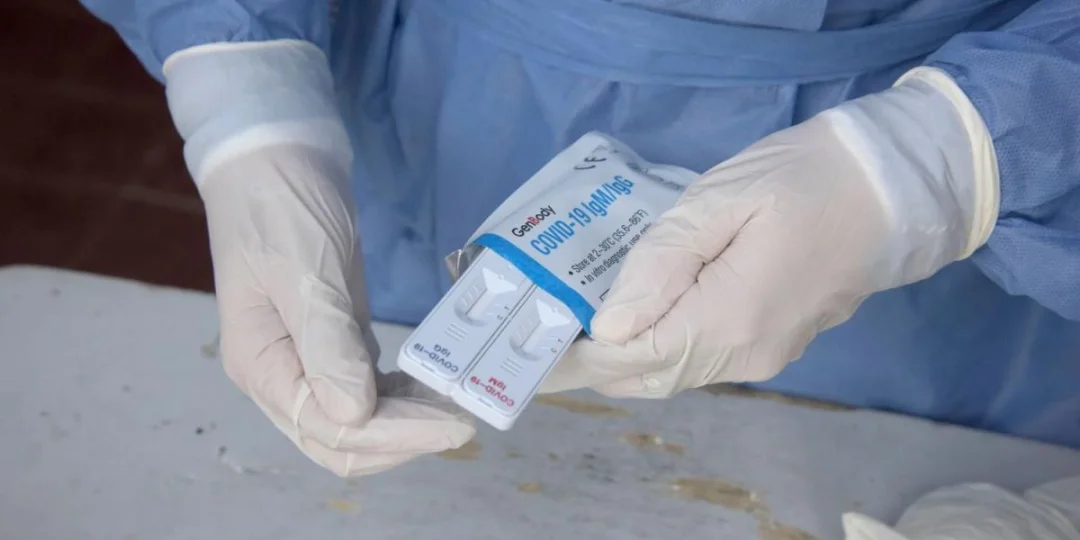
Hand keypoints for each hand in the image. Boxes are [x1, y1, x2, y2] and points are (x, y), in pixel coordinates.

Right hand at [200, 145, 474, 475]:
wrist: (276, 156)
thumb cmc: (282, 208)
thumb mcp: (305, 274)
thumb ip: (327, 346)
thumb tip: (355, 415)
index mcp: (261, 366)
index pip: (330, 429)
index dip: (394, 436)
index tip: (452, 425)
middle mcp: (279, 374)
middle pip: (339, 438)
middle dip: (402, 439)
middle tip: (462, 422)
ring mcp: (304, 358)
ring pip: (354, 420)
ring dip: (404, 424)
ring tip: (455, 408)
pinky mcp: (331, 338)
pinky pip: (364, 388)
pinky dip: (398, 398)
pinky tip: (431, 388)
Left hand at [542, 69, 997, 397]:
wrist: (892, 189)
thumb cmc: (803, 178)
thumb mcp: (720, 201)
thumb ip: (661, 266)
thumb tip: (609, 328)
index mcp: (728, 320)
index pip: (632, 359)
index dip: (579, 359)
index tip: (534, 348)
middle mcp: (745, 355)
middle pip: (649, 377)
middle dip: (594, 366)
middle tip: (545, 339)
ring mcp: (764, 356)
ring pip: (675, 373)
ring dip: (626, 359)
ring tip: (577, 329)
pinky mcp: (774, 346)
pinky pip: (701, 360)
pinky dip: (661, 349)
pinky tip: (637, 322)